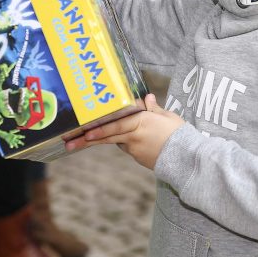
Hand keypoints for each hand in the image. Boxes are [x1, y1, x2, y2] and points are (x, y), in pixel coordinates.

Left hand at [65, 94, 184, 169]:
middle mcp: (134, 136)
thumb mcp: (168, 117)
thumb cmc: (180, 134)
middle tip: (68, 143)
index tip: (84, 132)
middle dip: (85, 140)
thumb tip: (147, 97)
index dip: (99, 129)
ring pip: (116, 141)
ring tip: (76, 142)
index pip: (115, 125)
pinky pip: (127, 146)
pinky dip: (124, 141)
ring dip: (98, 140)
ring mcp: (135, 150)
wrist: (189, 159)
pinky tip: (129, 138)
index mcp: (141, 122)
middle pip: (107, 137)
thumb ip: (154, 108)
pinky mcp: (138, 158)